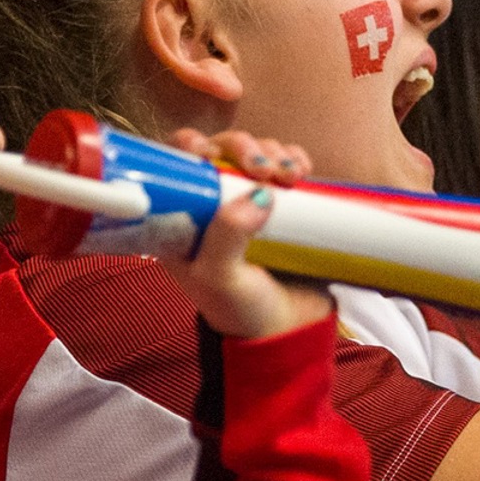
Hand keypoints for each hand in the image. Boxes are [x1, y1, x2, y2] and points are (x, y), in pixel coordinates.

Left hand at [161, 132, 329, 339]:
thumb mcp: (219, 278)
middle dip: (243, 148)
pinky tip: (303, 169)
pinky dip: (294, 158)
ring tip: (291, 174)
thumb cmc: (238, 312)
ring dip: (273, 152)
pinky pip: (286, 166)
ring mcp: (249, 202)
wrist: (286, 334)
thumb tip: (258, 192)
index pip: (176, 166)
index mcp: (183, 219)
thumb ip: (227, 236)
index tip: (209, 151)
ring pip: (256, 154)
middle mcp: (213, 205)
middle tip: (263, 168)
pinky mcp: (284, 205)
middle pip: (221, 150)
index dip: (190, 146)